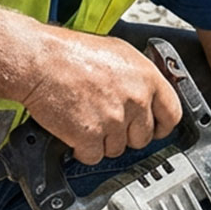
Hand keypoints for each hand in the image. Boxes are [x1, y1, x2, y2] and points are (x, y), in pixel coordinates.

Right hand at [20, 30, 181, 164]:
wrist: (39, 60)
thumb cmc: (70, 53)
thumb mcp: (116, 53)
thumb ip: (137, 77)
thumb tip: (146, 94)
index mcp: (146, 77)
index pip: (172, 114)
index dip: (161, 126)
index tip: (152, 129)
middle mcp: (135, 99)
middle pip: (142, 137)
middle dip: (125, 134)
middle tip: (106, 121)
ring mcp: (114, 119)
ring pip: (117, 149)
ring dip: (101, 141)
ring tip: (85, 118)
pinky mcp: (91, 136)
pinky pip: (93, 156)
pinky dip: (81, 149)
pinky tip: (73, 130)